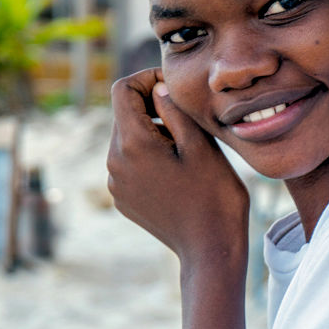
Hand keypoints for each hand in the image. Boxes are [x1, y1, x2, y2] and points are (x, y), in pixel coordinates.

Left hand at [107, 68, 249, 263]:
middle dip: (151, 106)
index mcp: (132, 144)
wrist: (210, 250)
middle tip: (188, 118)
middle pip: (124, 113)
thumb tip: (157, 88)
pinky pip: (130, 163)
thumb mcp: (199, 144)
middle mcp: (114, 163)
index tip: (174, 89)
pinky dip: (149, 154)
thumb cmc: (213, 195)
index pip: (122, 89)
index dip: (146, 78)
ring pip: (127, 138)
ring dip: (152, 131)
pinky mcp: (123, 198)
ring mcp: (116, 184)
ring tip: (187, 147)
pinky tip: (178, 170)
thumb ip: (174, 110)